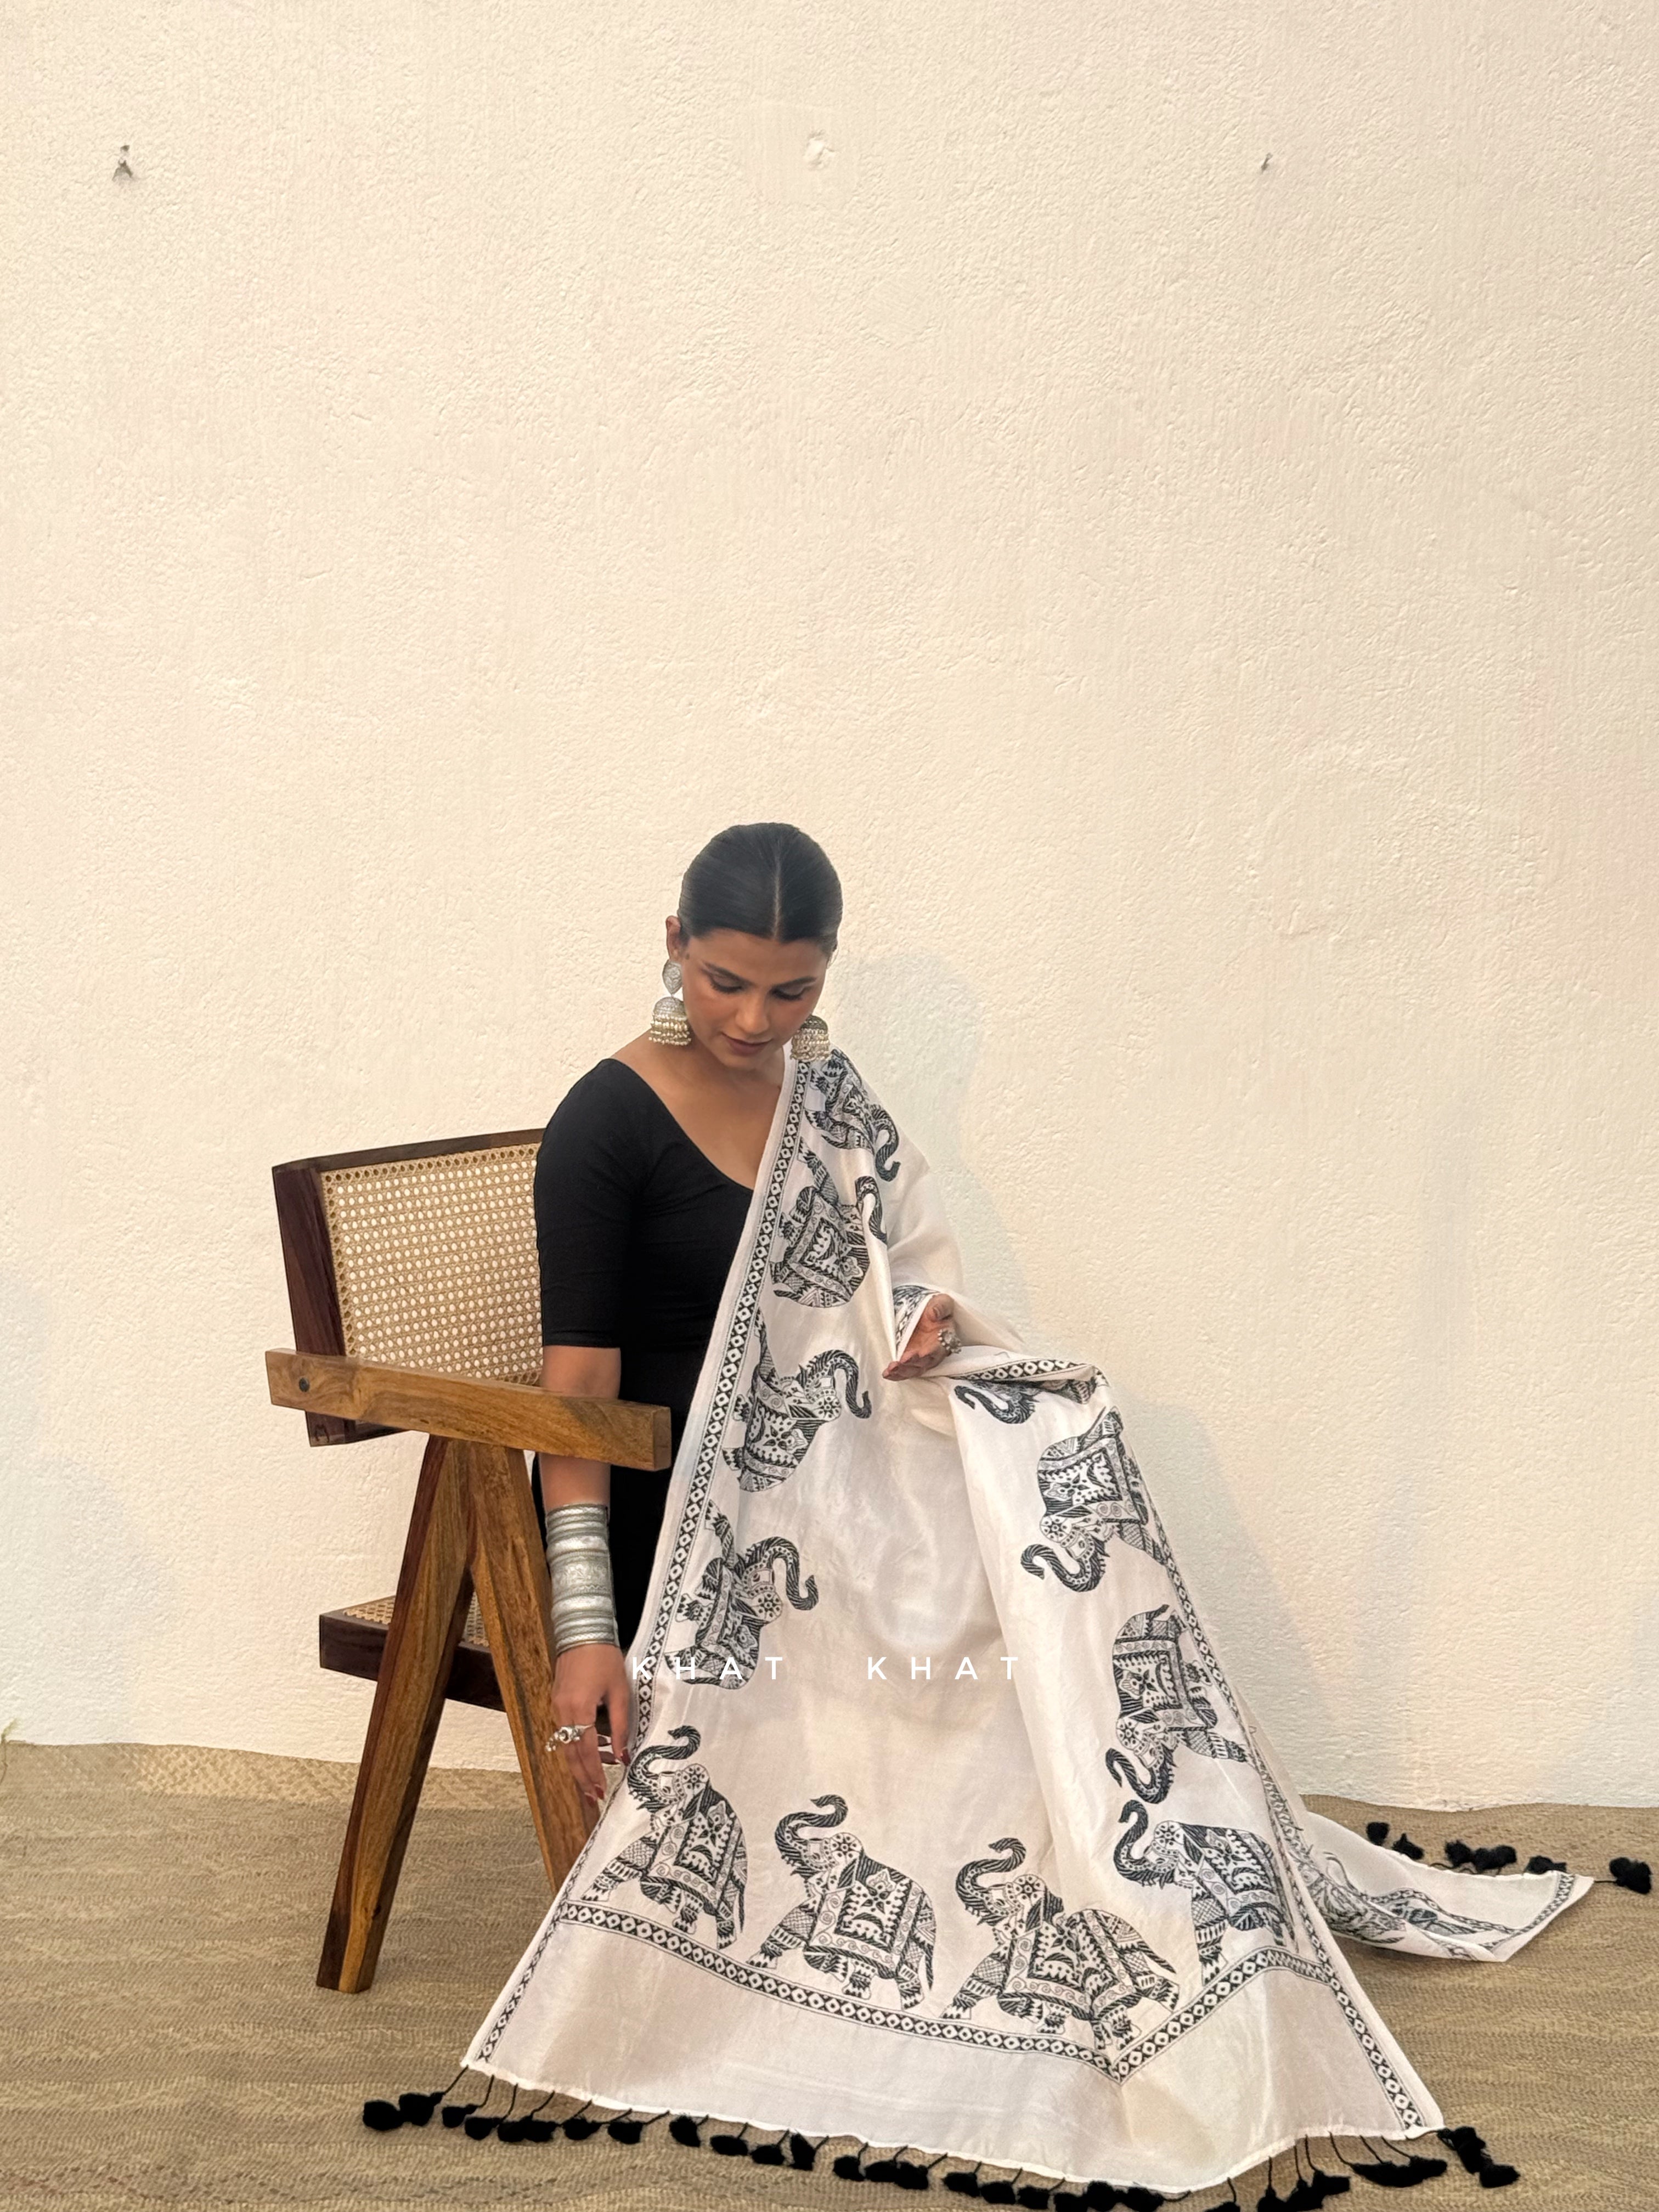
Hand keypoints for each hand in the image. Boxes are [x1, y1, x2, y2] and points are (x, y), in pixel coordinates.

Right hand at [550, 1641, 631, 1812]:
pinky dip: (575, 1746)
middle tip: (592, 1798)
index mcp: (578, 1709)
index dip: (593, 1773)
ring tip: (594, 1781)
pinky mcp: (556, 1701)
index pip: (585, 1751)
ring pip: (565, 1745)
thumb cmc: (605, 1659)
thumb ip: (621, 1725)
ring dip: (578, 1764)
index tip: (600, 1792)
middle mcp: (562, 1712)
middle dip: (581, 1778)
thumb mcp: (619, 1691)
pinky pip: (564, 1731)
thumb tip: (623, 1755)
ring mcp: (556, 1707)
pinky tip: (591, 1751)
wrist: (582, 1632)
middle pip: (570, 1754)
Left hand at [883, 1293, 958, 1379]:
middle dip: (912, 1364)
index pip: (938, 1349)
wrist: (925, 1311)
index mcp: (944, 1339)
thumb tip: (934, 1313)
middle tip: (901, 1362)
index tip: (920, 1355)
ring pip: (913, 1369)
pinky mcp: (910, 1360)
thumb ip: (940, 1307)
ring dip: (902, 1371)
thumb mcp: (941, 1302)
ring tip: (891, 1369)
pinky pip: (904, 1370)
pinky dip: (896, 1374)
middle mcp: (933, 1352)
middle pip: (924, 1363)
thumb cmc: (935, 1308)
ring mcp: (921, 1358)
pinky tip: (888, 1374)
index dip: (929, 1353)